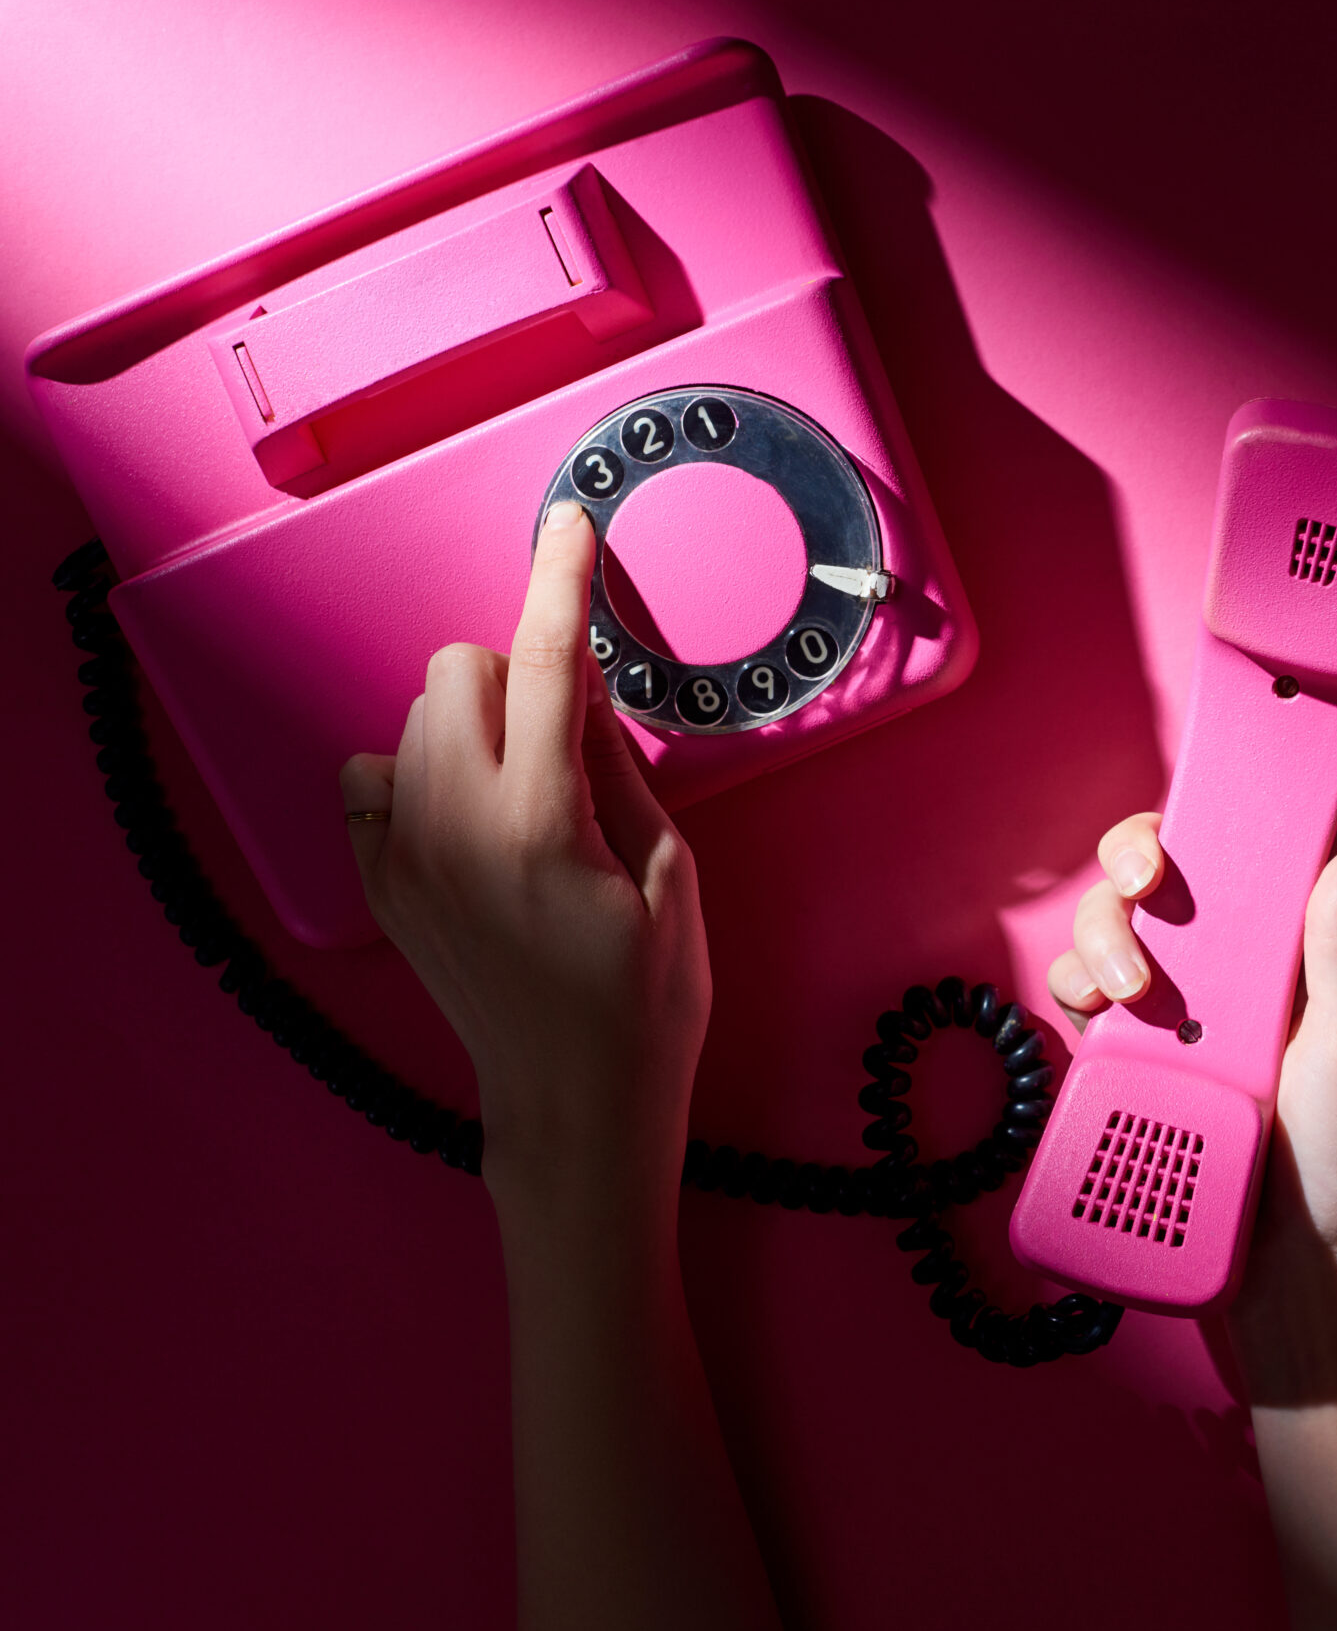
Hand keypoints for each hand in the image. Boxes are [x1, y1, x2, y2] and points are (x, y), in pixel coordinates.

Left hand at [339, 501, 708, 1228]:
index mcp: (542, 823)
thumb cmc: (642, 1006)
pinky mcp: (382, 888)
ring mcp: (405, 860)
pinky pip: (371, 778)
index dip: (561, 580)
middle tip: (572, 740)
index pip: (546, 663)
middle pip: (457, 671)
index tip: (570, 525)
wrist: (573, 1105)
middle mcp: (454, 829)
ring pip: (414, 718)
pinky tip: (473, 820)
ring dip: (474, 723)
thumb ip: (618, 766)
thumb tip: (583, 684)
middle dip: (518, 677)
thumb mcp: (671, 875)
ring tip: (530, 794)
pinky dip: (420, 774)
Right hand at [1048, 811, 1336, 1285]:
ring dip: (1102, 931)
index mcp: (1285, 942)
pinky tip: (1094, 1015)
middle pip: (1156, 871)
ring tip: (1130, 990)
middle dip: (1131, 859)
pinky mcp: (1125, 1053)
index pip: (1242, 846)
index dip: (1213, 808)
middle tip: (1145, 883)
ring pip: (1108, 925)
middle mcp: (1223, 963)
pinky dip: (1074, 988)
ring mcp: (1168, 1007)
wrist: (1285, 1263)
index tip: (1199, 806)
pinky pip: (1079, 996)